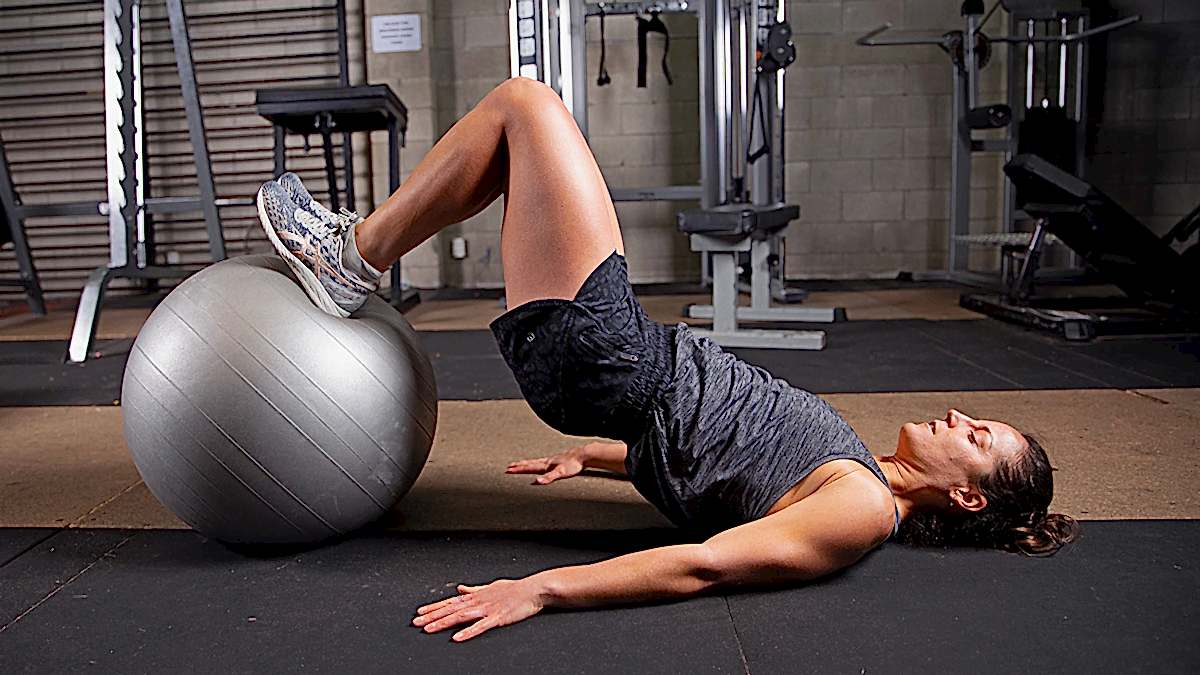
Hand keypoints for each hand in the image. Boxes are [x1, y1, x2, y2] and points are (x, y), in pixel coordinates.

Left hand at [412, 578, 544, 641]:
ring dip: (443, 623)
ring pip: (461, 617)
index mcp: (476, 595)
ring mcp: (487, 609)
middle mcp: (478, 601)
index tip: (420, 612)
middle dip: (432, 616)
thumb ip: (474, 589)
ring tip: (429, 629)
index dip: (434, 607)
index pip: (451, 602)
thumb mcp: (490, 586)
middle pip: (451, 609)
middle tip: (416, 622)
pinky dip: (468, 632)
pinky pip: (480, 627)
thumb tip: (460, 587)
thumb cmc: (514, 589)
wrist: (533, 589)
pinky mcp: (497, 618)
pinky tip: (457, 638)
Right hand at [505, 447, 585, 483]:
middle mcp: (548, 461)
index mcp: (546, 465)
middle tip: (509, 466)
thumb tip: (536, 482)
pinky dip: (539, 463)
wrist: (584, 455)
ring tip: (521, 463)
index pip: (529, 467)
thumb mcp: (560, 473)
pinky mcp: (559, 460)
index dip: (518, 469)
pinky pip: (544, 462)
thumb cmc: (574, 465)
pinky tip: (543, 464)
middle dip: (519, 466)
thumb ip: (548, 478)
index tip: (508, 470)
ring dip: (527, 463)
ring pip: (536, 461)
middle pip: (530, 463)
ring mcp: (553, 460)